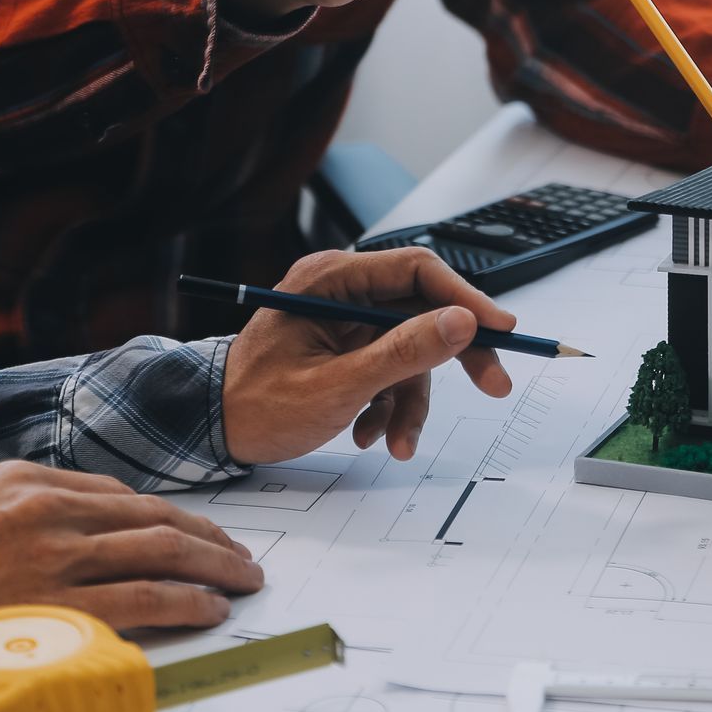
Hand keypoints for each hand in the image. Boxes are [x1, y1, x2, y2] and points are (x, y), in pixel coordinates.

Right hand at [0, 462, 262, 640]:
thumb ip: (32, 505)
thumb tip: (91, 521)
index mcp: (30, 480)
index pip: (125, 496)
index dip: (175, 517)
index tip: (201, 534)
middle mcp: (50, 509)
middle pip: (155, 519)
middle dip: (209, 539)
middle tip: (242, 558)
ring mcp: (54, 557)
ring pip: (158, 553)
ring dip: (211, 567)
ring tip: (240, 582)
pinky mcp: (53, 604)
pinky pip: (139, 599)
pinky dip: (184, 602)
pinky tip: (208, 608)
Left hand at [224, 247, 518, 464]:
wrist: (209, 433)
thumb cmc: (255, 405)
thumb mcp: (337, 385)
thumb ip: (403, 353)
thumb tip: (463, 322)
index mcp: (330, 279)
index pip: (417, 270)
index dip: (467, 297)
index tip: (502, 330)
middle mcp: (342, 291)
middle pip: (424, 309)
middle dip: (456, 355)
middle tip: (495, 384)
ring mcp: (346, 322)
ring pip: (412, 350)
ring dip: (413, 400)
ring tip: (397, 441)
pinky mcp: (348, 349)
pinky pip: (392, 371)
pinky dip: (391, 406)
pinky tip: (371, 434)